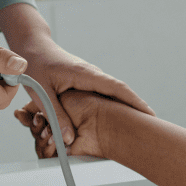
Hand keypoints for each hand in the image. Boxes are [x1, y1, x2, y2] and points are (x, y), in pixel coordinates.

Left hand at [0, 3, 153, 148]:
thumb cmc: (35, 65)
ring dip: (128, 106)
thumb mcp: (41, 92)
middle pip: (121, 91)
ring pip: (114, 92)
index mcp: (85, 74)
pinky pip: (106, 92)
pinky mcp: (87, 80)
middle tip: (153, 124)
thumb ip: (55, 115)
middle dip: (138, 107)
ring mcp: (91, 77)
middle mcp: (93, 74)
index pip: (117, 88)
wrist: (32, 47)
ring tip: (142, 123)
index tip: (149, 115)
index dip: (134, 102)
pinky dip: (116, 103)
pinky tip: (121, 116)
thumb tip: (68, 139)